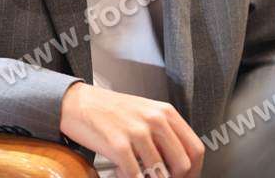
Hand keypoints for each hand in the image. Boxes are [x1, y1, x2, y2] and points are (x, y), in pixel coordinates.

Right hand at [60, 82, 204, 177]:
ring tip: (137, 173)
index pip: (195, 149)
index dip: (193, 172)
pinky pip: (136, 176)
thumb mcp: (145, 115)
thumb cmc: (112, 111)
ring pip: (160, 174)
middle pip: (182, 165)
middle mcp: (154, 119)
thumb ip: (165, 136)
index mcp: (165, 112)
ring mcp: (137, 131)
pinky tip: (123, 173)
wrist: (79, 103)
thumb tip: (182, 167)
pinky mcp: (118, 144)